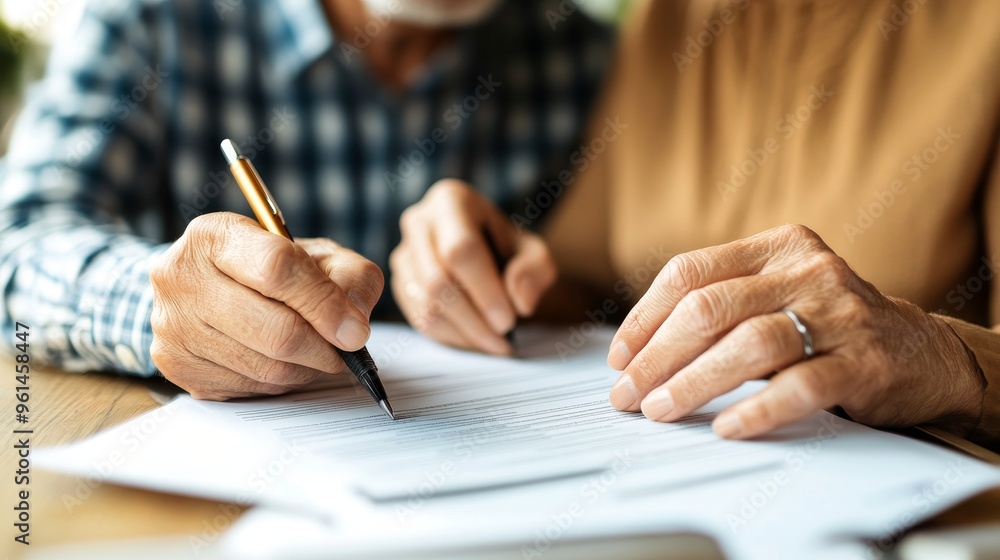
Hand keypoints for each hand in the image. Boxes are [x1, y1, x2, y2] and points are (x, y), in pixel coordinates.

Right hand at [149, 212, 383, 399]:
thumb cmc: (269, 268)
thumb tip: (353, 326)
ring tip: (315, 352)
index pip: (277, 268)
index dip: (324, 303)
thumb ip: (349, 277)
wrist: (205, 288)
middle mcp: (181, 277)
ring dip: (306, 368)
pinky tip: (282, 362)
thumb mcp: (316, 254)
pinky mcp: (176, 366)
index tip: (354, 330)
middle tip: (343, 350)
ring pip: (267, 367)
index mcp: (216, 236)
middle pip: (275, 330)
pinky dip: (280, 382)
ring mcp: (173, 325)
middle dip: (324, 348)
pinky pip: (249, 388)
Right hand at [390, 179, 556, 353]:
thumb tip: (519, 300)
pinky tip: (475, 338)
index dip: (485, 291)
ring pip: (425, 305)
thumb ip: (535, 271)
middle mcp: (418, 222)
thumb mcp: (535, 254)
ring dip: (464, 333)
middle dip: (474, 319)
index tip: (508, 321)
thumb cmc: (511, 252)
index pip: (461, 250)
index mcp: (451, 200)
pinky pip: (419, 318)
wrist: (488, 258)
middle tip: (504, 338)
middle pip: (438, 281)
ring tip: (495, 342)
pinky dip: (451, 337)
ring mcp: (403, 253)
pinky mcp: (399, 283)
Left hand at [607, 224, 985, 438]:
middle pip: (710, 308)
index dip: (645, 317)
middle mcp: (808, 271)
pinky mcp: (864, 362)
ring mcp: (839, 314)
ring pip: (749, 344)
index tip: (620, 356)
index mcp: (777, 247)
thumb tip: (638, 352)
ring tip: (661, 409)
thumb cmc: (829, 325)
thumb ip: (722, 304)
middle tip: (628, 393)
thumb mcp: (777, 294)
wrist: (921, 352)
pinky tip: (725, 425)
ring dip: (693, 382)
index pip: (690, 272)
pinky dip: (756, 408)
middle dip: (656, 356)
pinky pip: (800, 386)